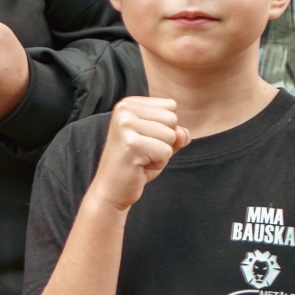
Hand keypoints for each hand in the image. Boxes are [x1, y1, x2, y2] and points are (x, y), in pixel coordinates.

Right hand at [88, 96, 187, 212]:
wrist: (111, 190)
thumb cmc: (136, 164)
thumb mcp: (161, 142)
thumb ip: (177, 133)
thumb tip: (183, 134)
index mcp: (129, 104)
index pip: (170, 106)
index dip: (165, 127)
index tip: (144, 140)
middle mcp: (124, 109)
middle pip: (172, 119)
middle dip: (165, 140)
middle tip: (143, 152)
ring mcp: (125, 125)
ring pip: (171, 135)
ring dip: (161, 153)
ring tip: (141, 158)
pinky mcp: (131, 143)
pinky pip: (166, 151)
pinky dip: (158, 163)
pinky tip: (139, 166)